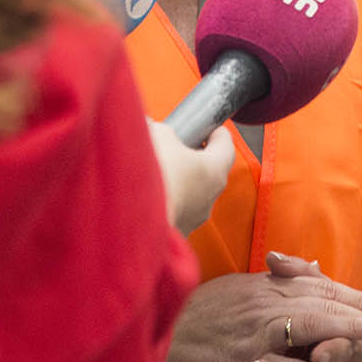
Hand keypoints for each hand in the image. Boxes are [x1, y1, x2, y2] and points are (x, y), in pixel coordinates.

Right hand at [148, 120, 234, 234]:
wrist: (136, 221)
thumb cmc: (153, 175)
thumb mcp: (158, 136)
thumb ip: (162, 130)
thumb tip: (157, 130)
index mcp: (214, 169)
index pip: (226, 146)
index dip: (217, 133)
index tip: (208, 127)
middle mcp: (210, 196)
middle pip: (209, 171)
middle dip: (194, 157)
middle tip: (178, 146)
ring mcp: (194, 218)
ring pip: (191, 194)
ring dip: (178, 182)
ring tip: (156, 171)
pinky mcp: (175, 233)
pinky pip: (173, 211)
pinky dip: (163, 201)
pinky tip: (145, 194)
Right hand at [160, 251, 361, 361]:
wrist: (157, 334)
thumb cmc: (194, 313)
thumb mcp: (237, 288)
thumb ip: (274, 281)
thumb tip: (307, 267)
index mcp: (264, 287)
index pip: (318, 286)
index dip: (352, 295)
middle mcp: (264, 304)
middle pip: (324, 302)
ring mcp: (256, 333)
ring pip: (315, 326)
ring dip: (353, 333)